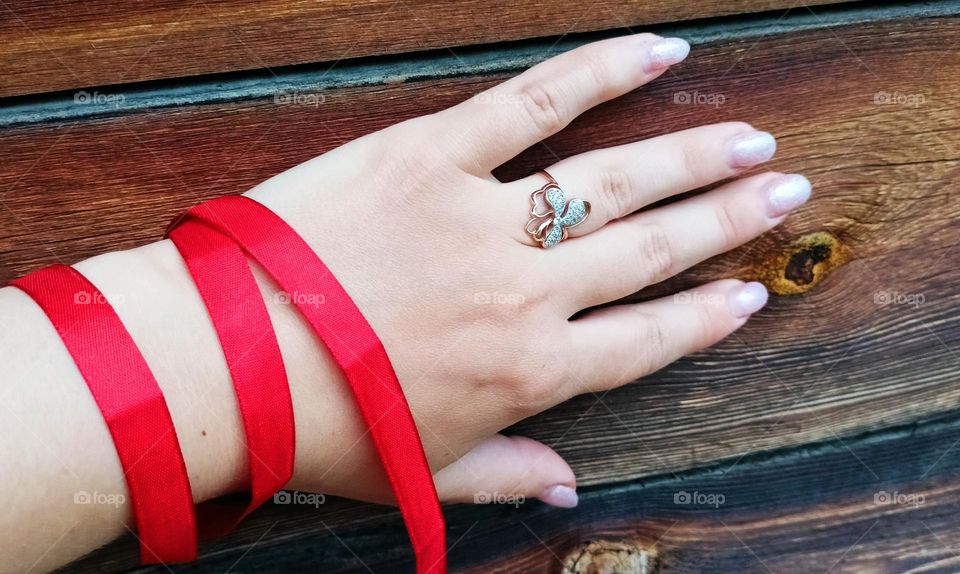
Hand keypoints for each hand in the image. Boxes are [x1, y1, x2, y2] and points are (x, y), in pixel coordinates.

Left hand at [236, 33, 809, 506]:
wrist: (225, 362)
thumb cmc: (320, 425)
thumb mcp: (422, 473)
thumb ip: (508, 478)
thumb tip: (570, 491)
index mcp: (531, 374)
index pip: (648, 341)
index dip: (706, 316)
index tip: (749, 292)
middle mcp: (528, 295)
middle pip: (653, 251)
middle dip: (729, 222)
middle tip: (782, 192)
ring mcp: (485, 220)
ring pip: (617, 180)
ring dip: (694, 158)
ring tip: (750, 139)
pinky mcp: (432, 156)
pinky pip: (532, 104)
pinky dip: (600, 73)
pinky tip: (660, 53)